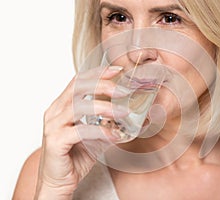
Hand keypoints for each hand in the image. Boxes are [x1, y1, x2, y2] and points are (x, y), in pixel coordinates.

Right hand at [35, 66, 125, 198]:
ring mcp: (53, 126)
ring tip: (123, 112)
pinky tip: (115, 136)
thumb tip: (134, 117)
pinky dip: (100, 132)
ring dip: (103, 107)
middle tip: (124, 90)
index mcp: (63, 106)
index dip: (98, 73)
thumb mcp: (96, 136)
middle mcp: (55, 112)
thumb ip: (109, 124)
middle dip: (102, 85)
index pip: (79, 81)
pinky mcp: (55, 142)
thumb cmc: (75, 156)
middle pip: (78, 88)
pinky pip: (80, 131)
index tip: (118, 70)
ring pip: (77, 106)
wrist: (58, 182)